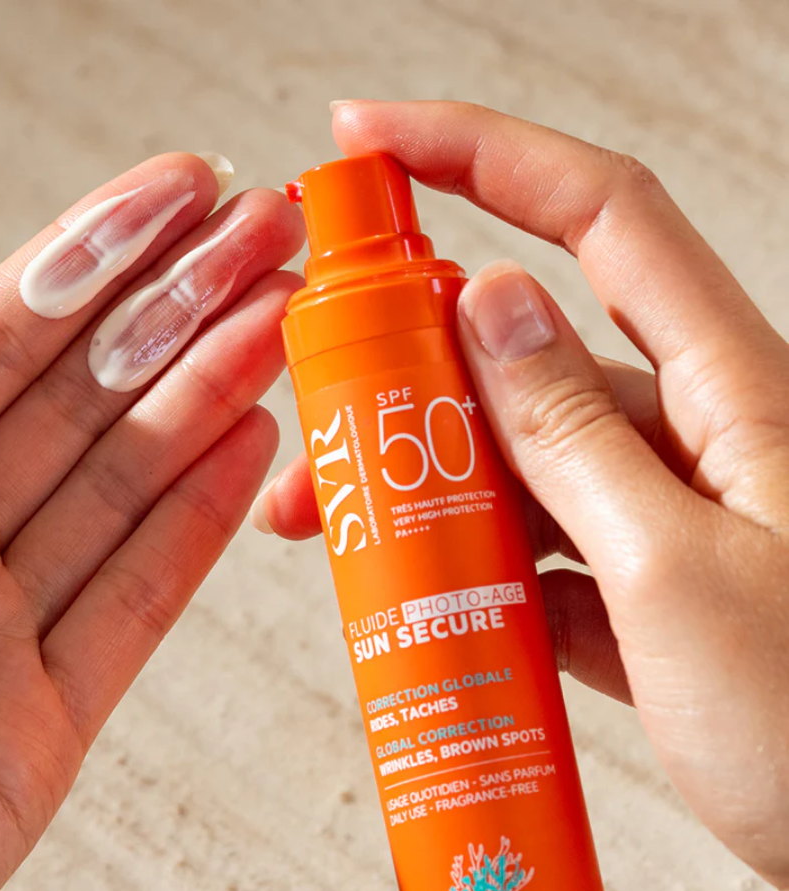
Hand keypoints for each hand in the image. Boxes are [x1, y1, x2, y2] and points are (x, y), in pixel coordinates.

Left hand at [0, 152, 303, 890]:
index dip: (91, 260)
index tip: (176, 197)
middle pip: (78, 404)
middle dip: (178, 310)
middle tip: (262, 241)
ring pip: (121, 491)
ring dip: (207, 398)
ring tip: (279, 325)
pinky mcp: (42, 725)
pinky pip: (132, 607)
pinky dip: (197, 526)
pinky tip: (252, 445)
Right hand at [252, 100, 788, 890]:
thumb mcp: (676, 575)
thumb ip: (574, 437)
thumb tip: (492, 304)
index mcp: (728, 393)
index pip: (597, 213)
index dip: (480, 152)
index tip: (371, 138)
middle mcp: (692, 434)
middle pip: (527, 349)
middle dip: (408, 364)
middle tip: (320, 404)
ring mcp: (659, 511)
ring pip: (518, 459)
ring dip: (425, 482)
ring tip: (338, 525)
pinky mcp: (639, 583)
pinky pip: (538, 544)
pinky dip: (474, 562)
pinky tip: (425, 593)